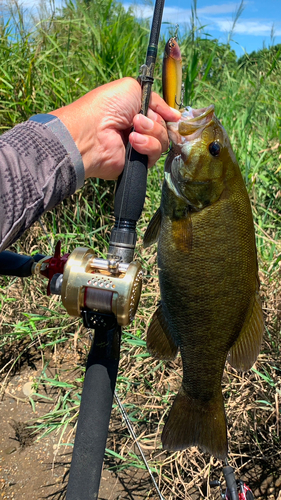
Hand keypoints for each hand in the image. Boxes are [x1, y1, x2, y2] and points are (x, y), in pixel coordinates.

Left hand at [49, 77, 180, 179]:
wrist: (91, 132)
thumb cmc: (107, 106)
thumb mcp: (132, 89)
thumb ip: (156, 99)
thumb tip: (175, 115)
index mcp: (136, 111)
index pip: (161, 114)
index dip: (166, 114)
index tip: (172, 115)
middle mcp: (138, 129)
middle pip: (164, 128)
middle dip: (155, 122)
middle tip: (137, 120)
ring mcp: (138, 147)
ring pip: (162, 141)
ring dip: (151, 132)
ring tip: (132, 131)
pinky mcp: (138, 163)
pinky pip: (155, 155)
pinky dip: (147, 146)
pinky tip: (132, 143)